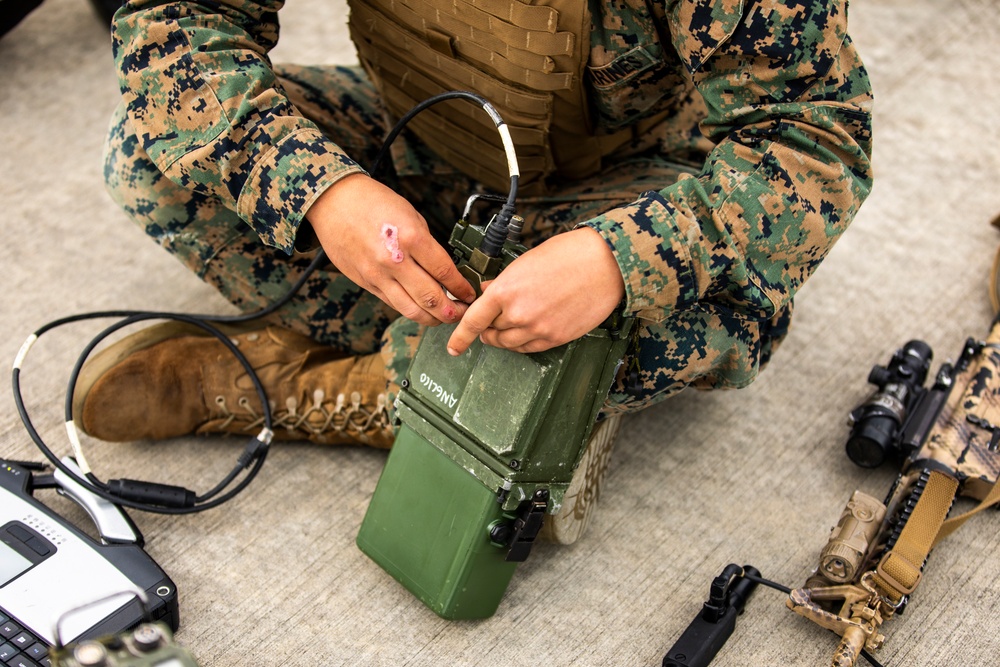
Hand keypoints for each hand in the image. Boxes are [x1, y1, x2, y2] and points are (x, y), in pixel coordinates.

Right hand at [307, 174, 475, 325]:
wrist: (335, 201)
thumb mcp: (411, 215)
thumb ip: (427, 245)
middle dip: (453, 311)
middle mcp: (394, 260)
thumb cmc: (373, 202)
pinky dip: (411, 309)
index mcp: (411, 238)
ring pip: (411, 309)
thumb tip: (444, 270)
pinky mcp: (366, 283)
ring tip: (444, 317)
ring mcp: (378, 275)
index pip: (445, 273)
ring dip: (432, 318)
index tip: (470, 293)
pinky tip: (421, 308)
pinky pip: (393, 303)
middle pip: (431, 298)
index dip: (462, 288)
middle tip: (463, 312)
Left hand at [447, 227, 624, 354]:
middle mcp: (519, 314)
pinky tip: (526, 332)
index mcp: (506, 290)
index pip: (473, 320)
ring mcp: (538, 329)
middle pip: (491, 333)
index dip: (460, 337)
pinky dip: (522, 343)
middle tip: (489, 323)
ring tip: (508, 326)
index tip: (453, 347)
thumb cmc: (568, 254)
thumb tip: (488, 291)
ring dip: (503, 338)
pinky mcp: (556, 338)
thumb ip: (504, 281)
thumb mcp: (525, 262)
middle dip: (487, 329)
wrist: (605, 264)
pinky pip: (529, 348)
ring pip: (509, 344)